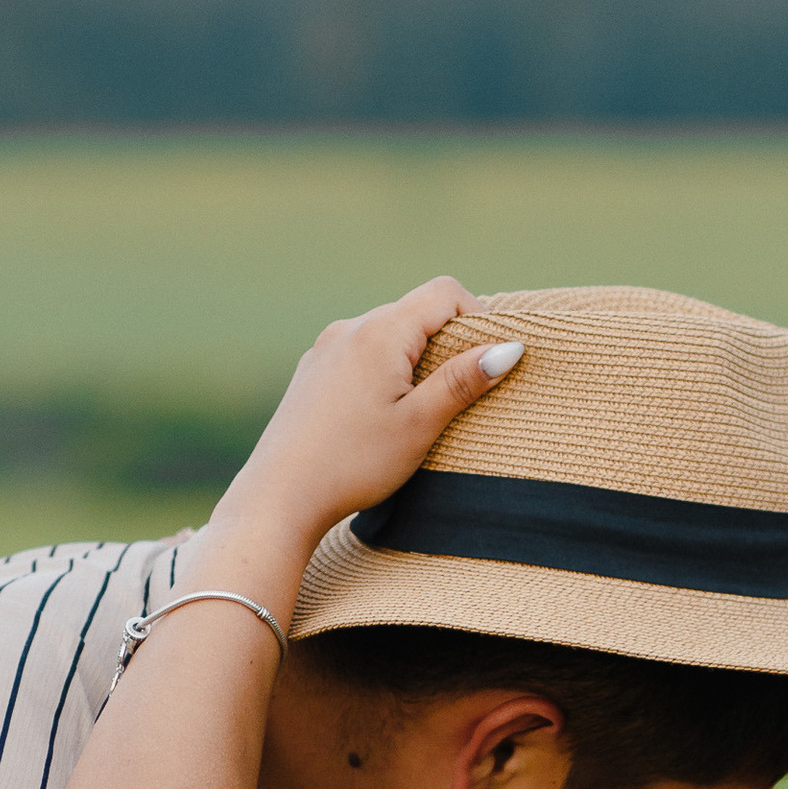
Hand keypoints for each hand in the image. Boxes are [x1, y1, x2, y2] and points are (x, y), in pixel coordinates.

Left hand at [208, 280, 522, 573]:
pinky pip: (360, 353)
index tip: (486, 362)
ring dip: (414, 358)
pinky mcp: (312, 370)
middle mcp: (350, 328)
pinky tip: (376, 415)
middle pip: (416, 311)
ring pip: (387, 334)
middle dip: (447, 342)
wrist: (278, 496)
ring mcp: (326, 348)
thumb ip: (462, 381)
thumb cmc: (353, 464)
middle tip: (456, 395)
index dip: (478, 318)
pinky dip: (382, 370)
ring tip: (415, 411)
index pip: (446, 293)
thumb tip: (509, 347)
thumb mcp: (419, 425)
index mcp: (381, 333)